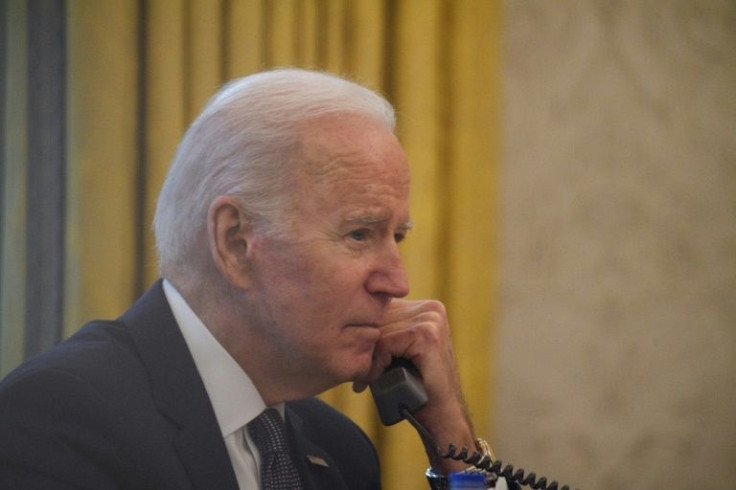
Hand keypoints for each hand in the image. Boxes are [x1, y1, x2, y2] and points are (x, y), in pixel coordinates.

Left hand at [353, 299, 477, 472]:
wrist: (441, 414)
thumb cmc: (415, 385)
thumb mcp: (399, 352)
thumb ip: (384, 331)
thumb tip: (344, 322)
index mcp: (425, 307)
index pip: (381, 309)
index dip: (367, 334)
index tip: (360, 359)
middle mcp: (430, 309)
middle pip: (379, 318)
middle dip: (366, 347)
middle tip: (359, 374)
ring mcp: (431, 319)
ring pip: (380, 331)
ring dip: (369, 357)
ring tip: (366, 379)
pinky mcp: (426, 334)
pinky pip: (386, 342)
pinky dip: (377, 362)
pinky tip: (376, 377)